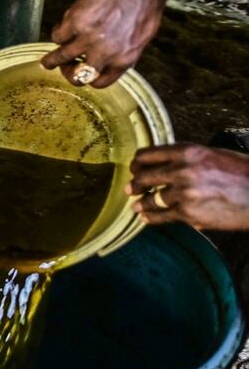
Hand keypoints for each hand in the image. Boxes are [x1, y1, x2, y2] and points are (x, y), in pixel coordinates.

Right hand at [41, 0, 173, 87]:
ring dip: (51, 60)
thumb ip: (123, 52)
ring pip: (61, 57)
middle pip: (78, 76)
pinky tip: (62, 27)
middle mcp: (105, 53)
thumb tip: (109, 59)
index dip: (89, 79)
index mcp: (124, 60)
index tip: (83, 73)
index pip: (100, 82)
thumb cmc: (145, 3)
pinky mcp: (75, 22)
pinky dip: (58, 32)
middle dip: (68, 74)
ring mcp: (88, 38)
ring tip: (47, 61)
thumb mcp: (140, 37)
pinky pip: (58, 36)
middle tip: (64, 68)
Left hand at [127, 144, 248, 230]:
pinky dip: (151, 217)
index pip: (147, 155)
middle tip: (131, 188)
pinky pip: (162, 216)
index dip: (137, 163)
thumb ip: (187, 159)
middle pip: (143, 177)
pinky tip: (146, 216)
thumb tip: (163, 165)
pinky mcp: (190, 214)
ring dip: (142, 203)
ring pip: (152, 199)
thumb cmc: (242, 172)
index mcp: (188, 151)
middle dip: (135, 184)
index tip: (135, 168)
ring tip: (137, 205)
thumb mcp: (214, 155)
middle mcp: (183, 170)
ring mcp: (185, 193)